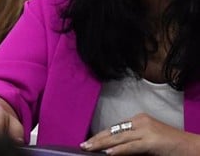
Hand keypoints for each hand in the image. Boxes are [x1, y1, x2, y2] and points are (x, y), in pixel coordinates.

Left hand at [81, 113, 199, 154]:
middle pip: (114, 131)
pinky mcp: (151, 141)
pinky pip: (131, 146)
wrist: (194, 147)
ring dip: (102, 144)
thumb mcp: (149, 142)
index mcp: (140, 120)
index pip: (116, 128)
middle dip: (97, 139)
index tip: (90, 141)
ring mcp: (146, 130)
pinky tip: (108, 153)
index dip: (102, 135)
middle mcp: (141, 122)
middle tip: (83, 145)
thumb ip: (134, 143)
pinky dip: (119, 150)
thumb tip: (114, 150)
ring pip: (119, 138)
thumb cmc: (173, 147)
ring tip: (89, 148)